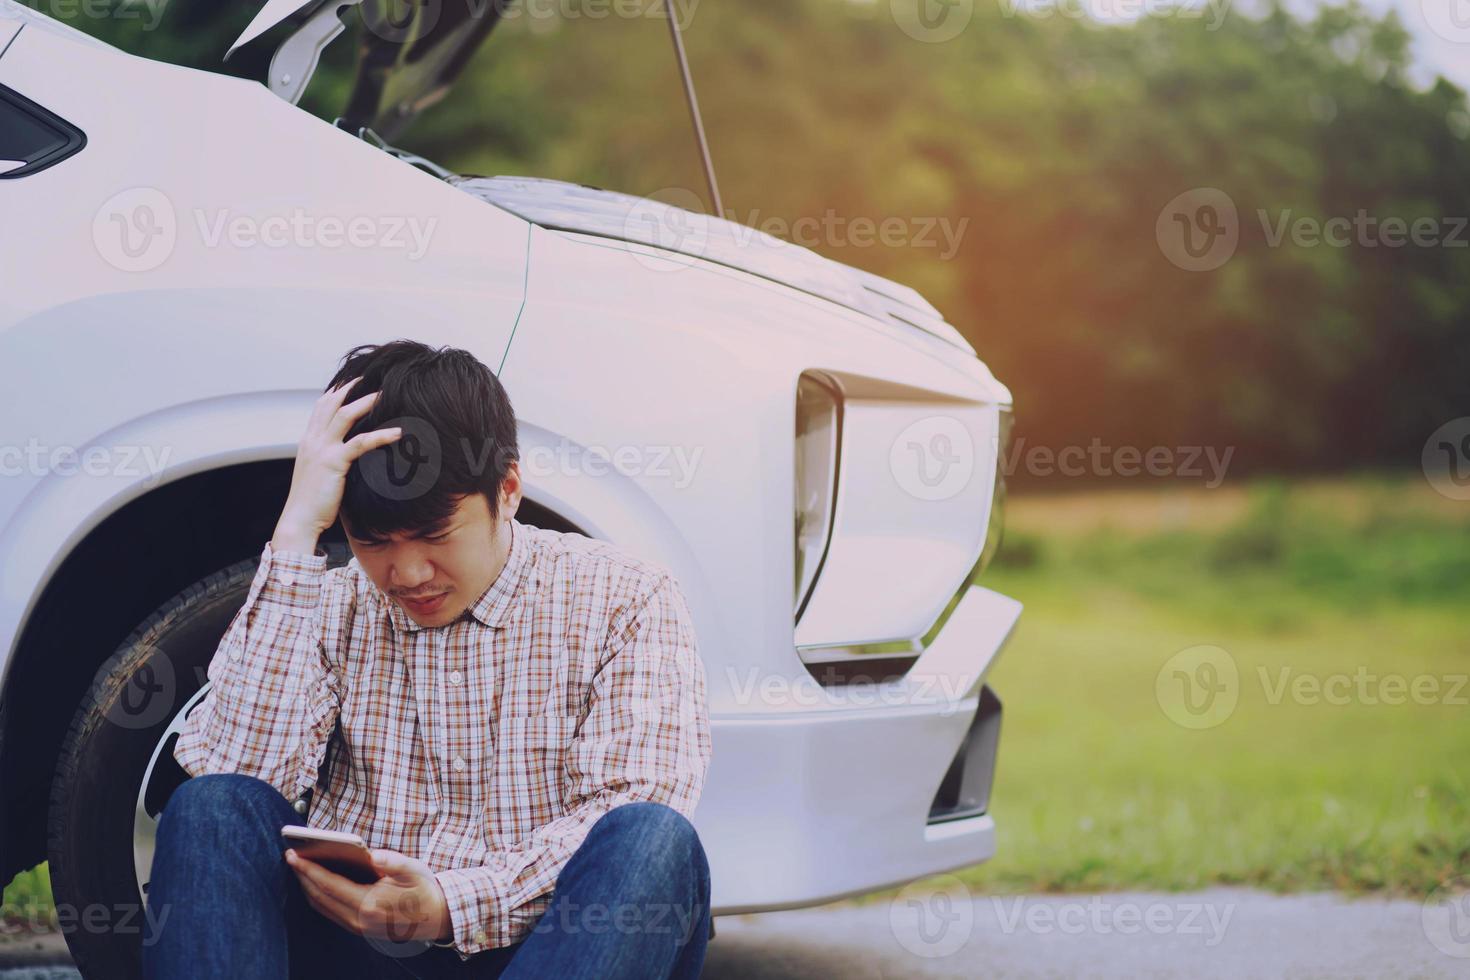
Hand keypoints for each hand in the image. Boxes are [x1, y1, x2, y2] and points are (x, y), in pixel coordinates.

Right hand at [273, 377, 401, 553]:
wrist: (298, 520)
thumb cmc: (312, 501)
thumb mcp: (318, 472)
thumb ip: (330, 457)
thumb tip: (350, 451)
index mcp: (308, 440)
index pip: (322, 406)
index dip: (338, 390)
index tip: (356, 380)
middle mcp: (312, 440)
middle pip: (332, 402)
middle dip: (352, 387)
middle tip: (373, 377)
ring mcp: (321, 449)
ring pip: (344, 415)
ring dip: (366, 402)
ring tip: (386, 394)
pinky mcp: (333, 463)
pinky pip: (360, 443)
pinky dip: (380, 435)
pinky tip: (397, 432)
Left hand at [286, 846, 452, 943]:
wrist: (437, 917)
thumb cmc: (424, 889)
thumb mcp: (413, 869)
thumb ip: (392, 861)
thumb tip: (372, 854)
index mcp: (370, 904)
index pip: (329, 885)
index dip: (308, 869)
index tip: (293, 855)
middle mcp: (359, 919)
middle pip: (319, 897)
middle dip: (302, 876)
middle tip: (290, 856)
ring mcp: (357, 926)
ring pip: (321, 906)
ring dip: (307, 887)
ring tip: (299, 867)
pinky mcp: (358, 928)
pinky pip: (329, 911)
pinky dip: (318, 896)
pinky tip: (316, 881)